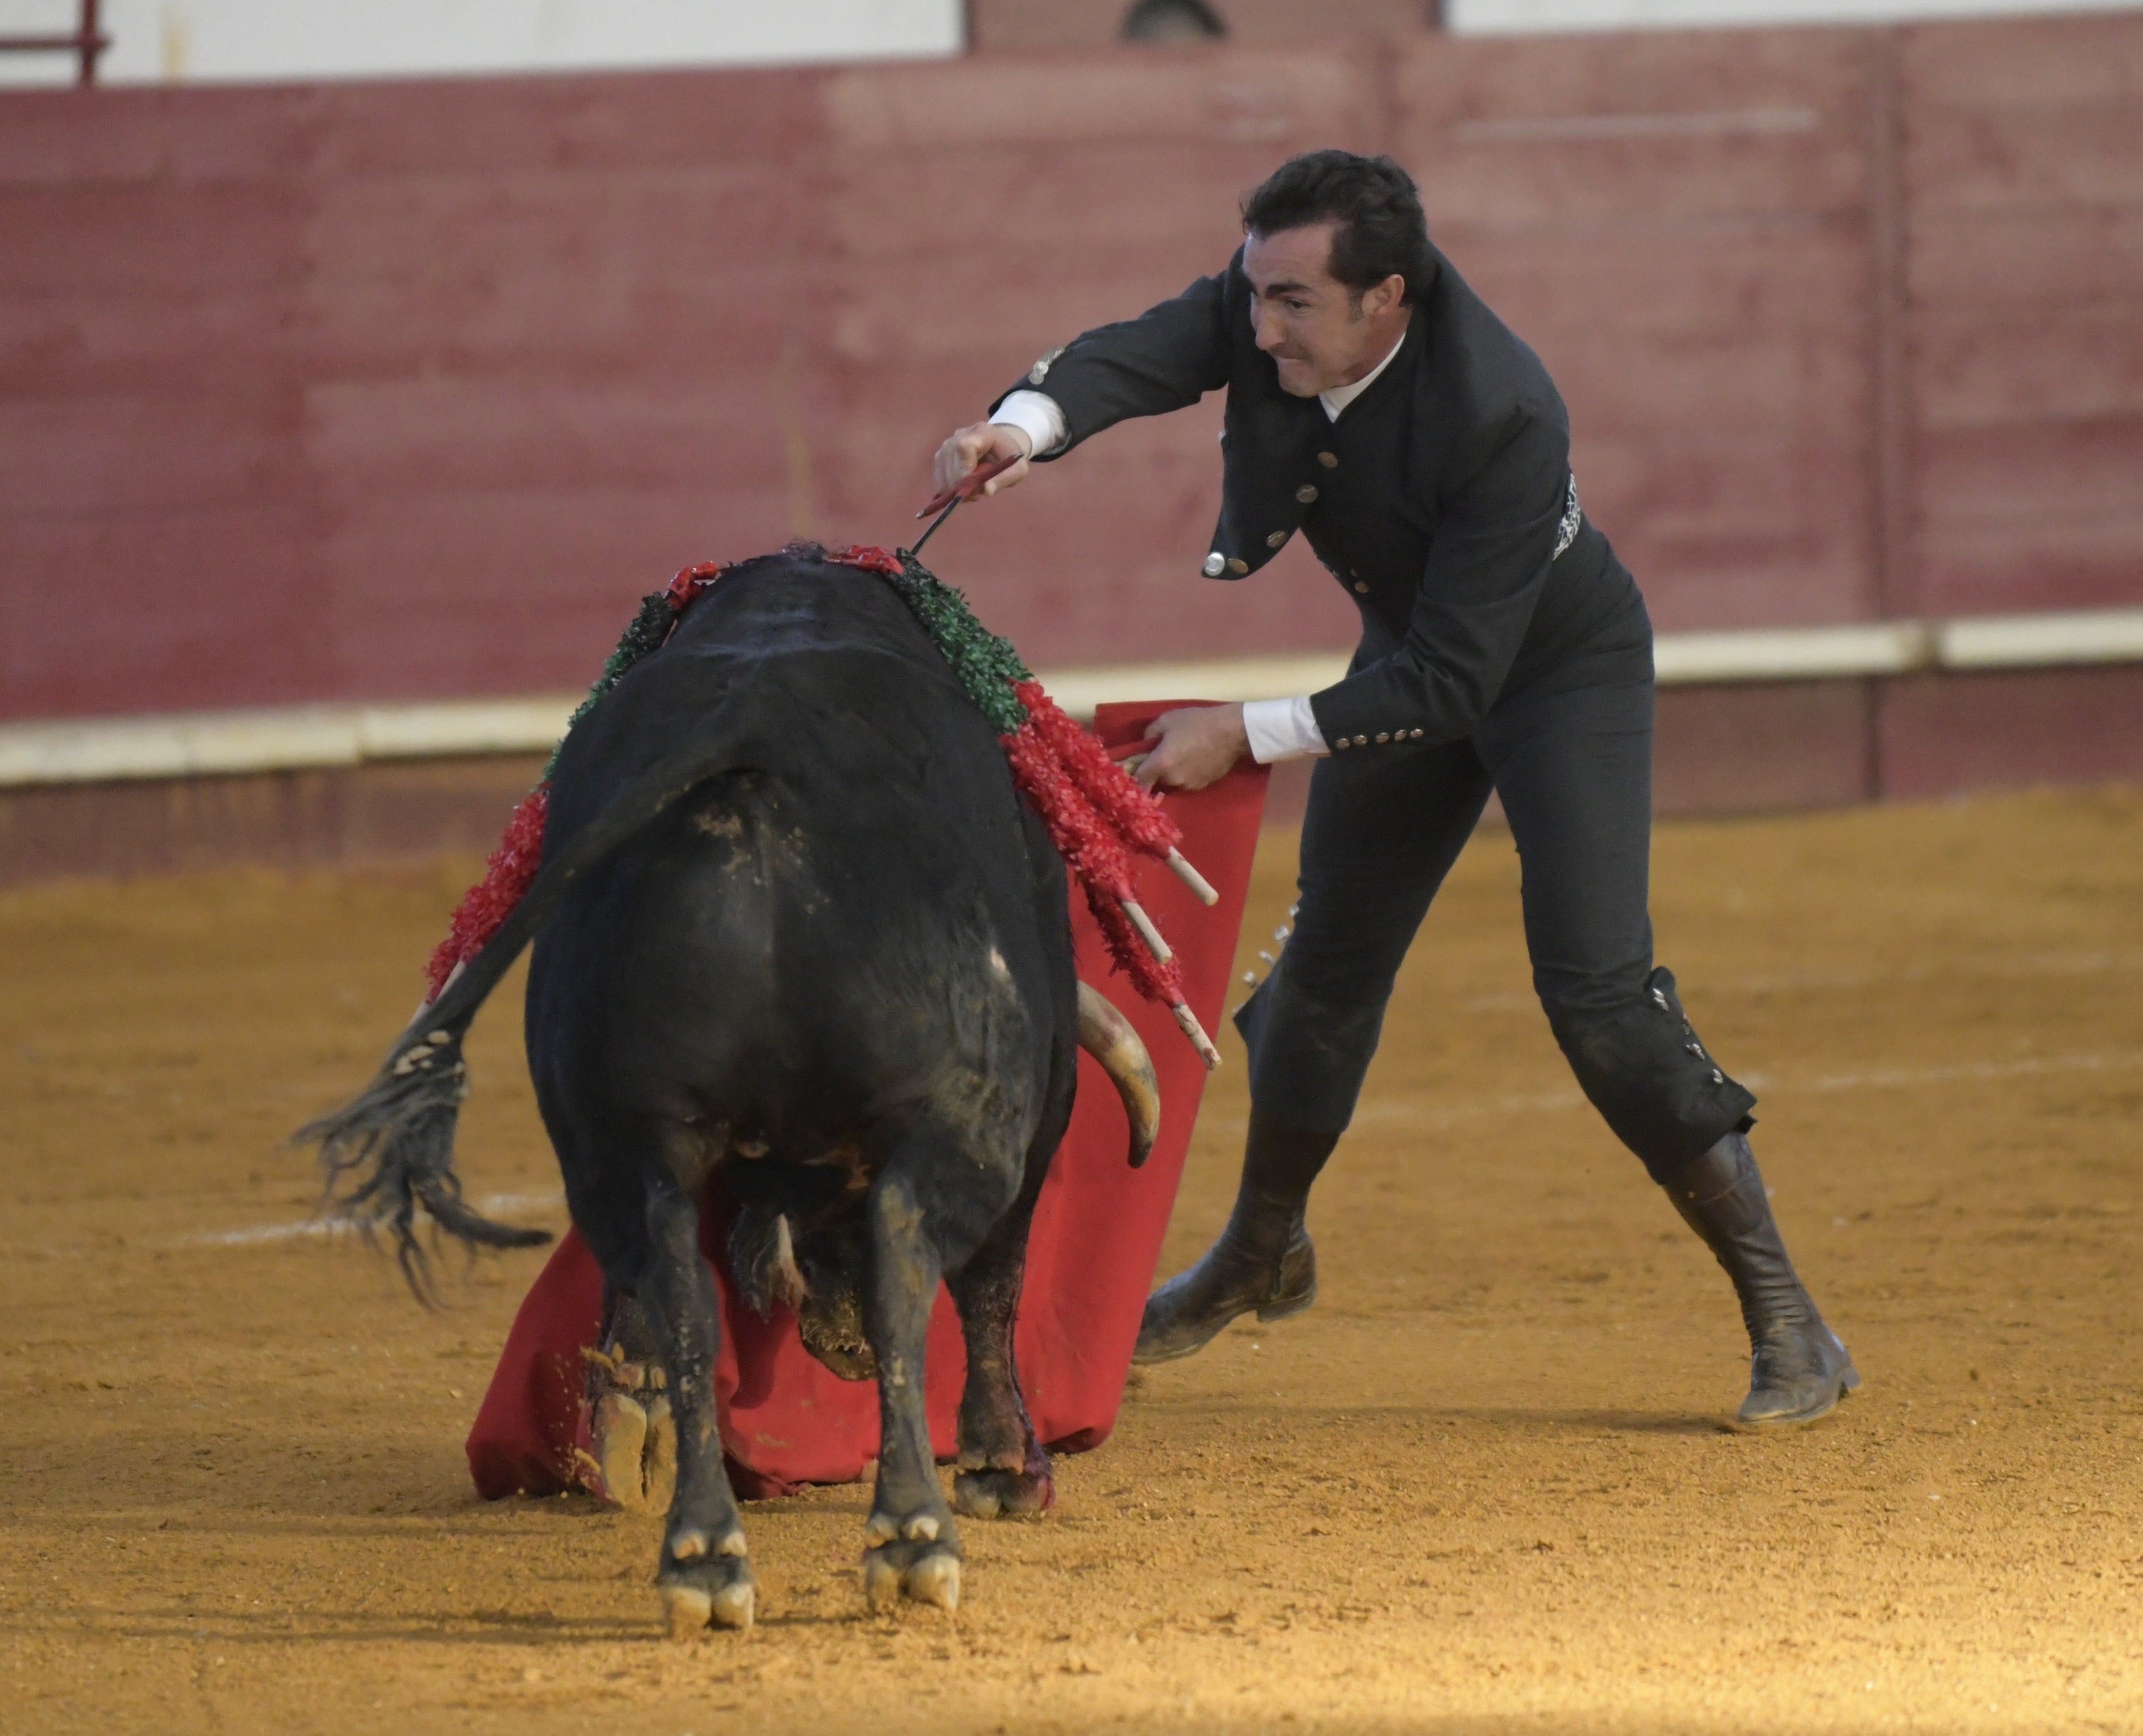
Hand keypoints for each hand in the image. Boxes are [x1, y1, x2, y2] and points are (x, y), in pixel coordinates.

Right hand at [932, 420, 1031, 500]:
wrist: (1000, 445)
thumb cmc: (1010, 457)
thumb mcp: (1018, 469)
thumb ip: (1005, 478)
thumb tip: (987, 490)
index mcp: (981, 432)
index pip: (963, 447)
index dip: (963, 468)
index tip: (970, 485)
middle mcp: (960, 435)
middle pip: (949, 460)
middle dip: (960, 484)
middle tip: (976, 494)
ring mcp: (947, 445)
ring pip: (942, 471)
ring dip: (954, 488)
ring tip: (973, 490)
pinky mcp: (941, 456)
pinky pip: (939, 477)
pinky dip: (949, 488)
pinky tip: (963, 488)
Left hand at [1134, 704, 1248, 792]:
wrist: (1232, 732)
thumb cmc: (1198, 723)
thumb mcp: (1168, 719)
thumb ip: (1150, 732)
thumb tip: (1146, 743)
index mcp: (1161, 764)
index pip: (1139, 781)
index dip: (1134, 779)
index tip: (1133, 774)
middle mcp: (1173, 779)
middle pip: (1156, 782)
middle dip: (1156, 772)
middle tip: (1162, 755)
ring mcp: (1189, 785)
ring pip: (1172, 783)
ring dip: (1172, 774)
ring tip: (1182, 756)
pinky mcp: (1202, 786)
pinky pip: (1187, 782)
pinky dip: (1186, 774)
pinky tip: (1195, 760)